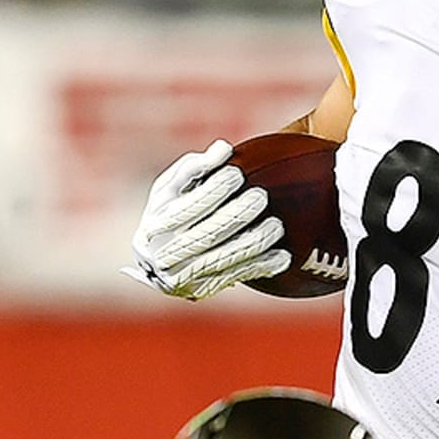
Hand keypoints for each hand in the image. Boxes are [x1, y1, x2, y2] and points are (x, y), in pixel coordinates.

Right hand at [121, 140, 289, 299]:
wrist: (161, 259)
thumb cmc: (173, 209)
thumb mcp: (172, 187)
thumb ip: (195, 168)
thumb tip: (223, 148)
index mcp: (155, 223)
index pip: (187, 207)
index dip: (212, 190)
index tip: (236, 173)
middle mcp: (165, 254)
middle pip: (207, 235)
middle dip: (237, 215)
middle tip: (261, 196)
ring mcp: (184, 277)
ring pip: (225, 260)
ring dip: (254, 242)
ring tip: (276, 225)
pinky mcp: (204, 290)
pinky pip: (237, 277)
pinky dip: (261, 267)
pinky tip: (283, 256)